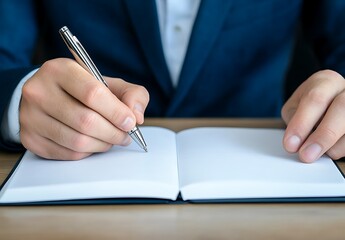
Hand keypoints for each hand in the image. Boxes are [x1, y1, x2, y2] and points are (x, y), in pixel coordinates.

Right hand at [19, 58, 148, 159]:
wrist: (45, 95)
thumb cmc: (81, 90)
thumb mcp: (108, 82)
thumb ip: (131, 93)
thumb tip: (137, 116)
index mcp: (60, 70)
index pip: (93, 94)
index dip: (117, 112)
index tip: (131, 122)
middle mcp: (40, 91)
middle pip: (86, 121)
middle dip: (113, 133)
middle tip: (125, 136)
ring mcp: (31, 117)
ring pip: (77, 141)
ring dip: (103, 144)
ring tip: (112, 139)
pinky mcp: (30, 139)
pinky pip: (68, 153)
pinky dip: (88, 152)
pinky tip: (94, 143)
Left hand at [282, 70, 344, 162]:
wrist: (329, 105)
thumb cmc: (309, 107)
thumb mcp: (295, 107)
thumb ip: (294, 120)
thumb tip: (295, 142)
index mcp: (327, 81)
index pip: (316, 98)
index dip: (302, 123)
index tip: (291, 144)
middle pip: (342, 108)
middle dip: (323, 136)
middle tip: (306, 155)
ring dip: (334, 146)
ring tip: (317, 152)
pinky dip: (342, 149)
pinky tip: (331, 150)